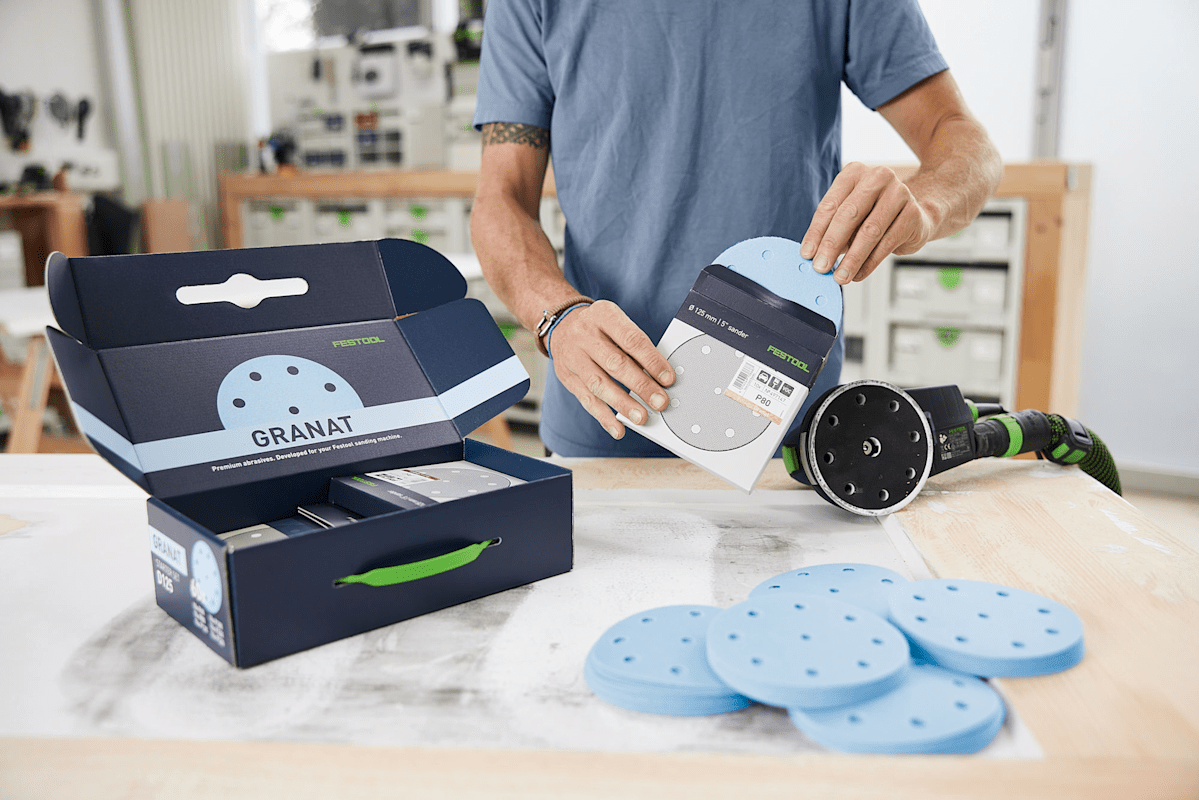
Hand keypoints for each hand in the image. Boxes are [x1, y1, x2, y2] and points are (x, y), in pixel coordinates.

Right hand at [547, 300, 674, 439]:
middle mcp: (585, 335)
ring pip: (599, 384)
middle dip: (641, 385)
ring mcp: (574, 357)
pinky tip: (618, 428)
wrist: (561, 324)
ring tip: (641, 417)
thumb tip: (659, 376)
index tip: (668, 379)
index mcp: (603, 315)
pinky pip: (586, 399)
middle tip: (659, 402)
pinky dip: (604, 416)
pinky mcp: (567, 377)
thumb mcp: (616, 322)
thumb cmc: (598, 326)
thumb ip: (635, 345)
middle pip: (615, 364)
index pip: (631, 340)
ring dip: (623, 404)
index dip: (651, 361)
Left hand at [801, 162, 936, 284]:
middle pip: (849, 214)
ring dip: (852, 259)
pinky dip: (870, 262)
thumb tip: (813, 256)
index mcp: (855, 172)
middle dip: (831, 244)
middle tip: (821, 267)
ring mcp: (899, 193)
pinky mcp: (913, 213)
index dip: (816, 232)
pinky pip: (887, 243)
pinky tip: (858, 274)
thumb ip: (831, 231)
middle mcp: (878, 177)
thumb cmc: (873, 216)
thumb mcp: (849, 218)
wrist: (914, 216)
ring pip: (869, 231)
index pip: (830, 205)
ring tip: (840, 276)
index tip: (807, 254)